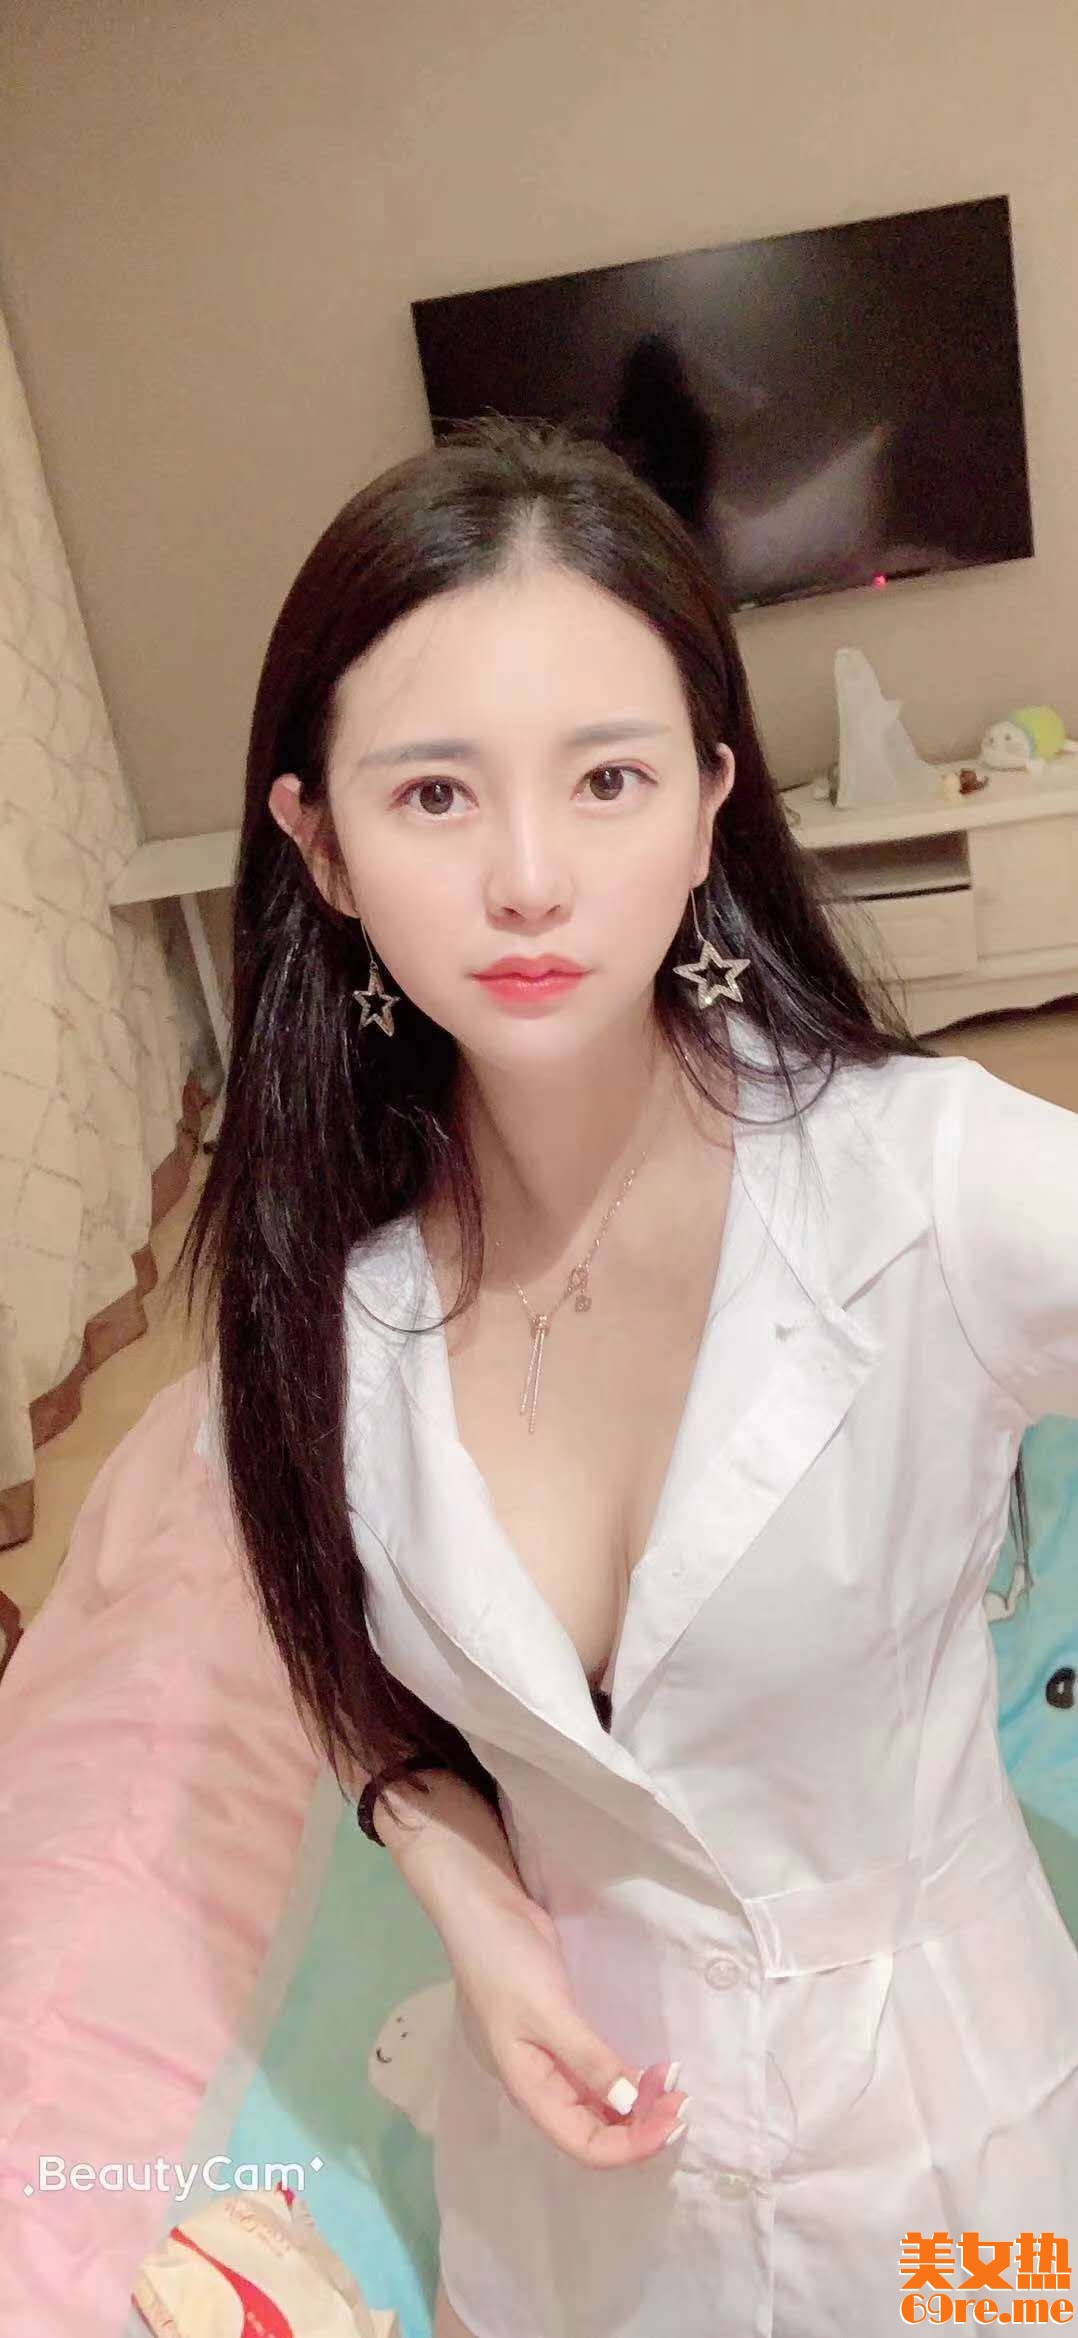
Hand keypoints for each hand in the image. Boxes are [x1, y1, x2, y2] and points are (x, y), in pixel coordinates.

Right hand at [443, 1884, 688, 2168]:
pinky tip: (652, 2068)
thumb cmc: (506, 1963)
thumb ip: (588, 2058)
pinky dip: (629, 2079)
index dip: (631, 2147)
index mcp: (531, 2090)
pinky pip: (601, 2075)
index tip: (674, 2121)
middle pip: (597, 2131)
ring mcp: (554, 2062)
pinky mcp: (565, 2036)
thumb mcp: (547, 2010)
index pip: (586, 2145)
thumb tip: (630, 2105)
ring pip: (601, 2106)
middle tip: (683, 2101)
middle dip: (642, 2127)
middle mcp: (544, 2086)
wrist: (485, 1909)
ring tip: (674, 2084)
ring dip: (640, 2105)